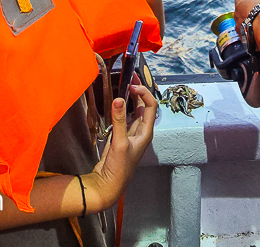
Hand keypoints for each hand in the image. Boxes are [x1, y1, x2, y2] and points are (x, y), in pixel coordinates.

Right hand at [84, 84, 157, 210]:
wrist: (108, 184)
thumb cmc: (119, 168)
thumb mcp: (119, 143)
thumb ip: (118, 120)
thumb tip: (118, 99)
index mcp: (146, 133)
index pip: (151, 106)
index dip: (143, 93)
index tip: (131, 85)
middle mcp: (141, 132)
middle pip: (143, 106)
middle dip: (138, 91)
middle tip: (130, 76)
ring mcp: (131, 134)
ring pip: (134, 111)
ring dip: (131, 98)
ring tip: (125, 84)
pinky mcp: (121, 137)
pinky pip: (124, 118)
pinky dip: (121, 108)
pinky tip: (117, 102)